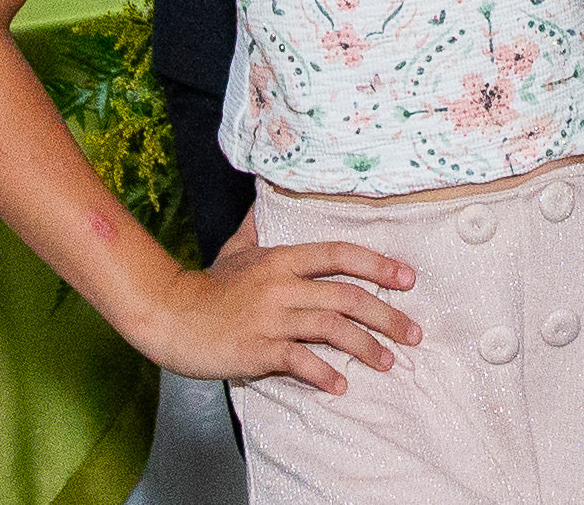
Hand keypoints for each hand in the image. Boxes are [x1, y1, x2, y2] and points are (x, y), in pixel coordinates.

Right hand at [134, 205, 420, 393]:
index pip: (339, 255)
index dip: (378, 264)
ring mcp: (270, 318)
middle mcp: (281, 286)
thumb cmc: (207, 285)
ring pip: (330, 329)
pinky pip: (299, 361)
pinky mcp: (256, 349)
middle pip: (346, 296)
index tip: (408, 278)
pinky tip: (340, 385)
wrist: (169, 316)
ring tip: (388, 362)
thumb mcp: (236, 248)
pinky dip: (323, 374)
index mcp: (281, 259)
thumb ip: (260, 227)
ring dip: (365, 347)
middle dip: (386, 315)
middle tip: (413, 333)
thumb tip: (270, 197)